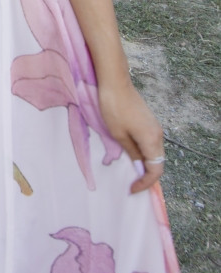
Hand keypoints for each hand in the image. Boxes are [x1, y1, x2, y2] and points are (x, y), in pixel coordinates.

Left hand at [97, 78, 164, 193]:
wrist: (115, 82)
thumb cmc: (114, 108)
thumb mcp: (119, 135)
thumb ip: (131, 152)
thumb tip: (138, 167)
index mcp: (152, 140)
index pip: (156, 170)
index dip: (145, 183)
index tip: (132, 189)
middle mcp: (158, 135)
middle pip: (158, 163)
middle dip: (146, 176)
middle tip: (131, 185)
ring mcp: (154, 127)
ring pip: (154, 153)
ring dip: (145, 165)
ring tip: (130, 173)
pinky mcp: (149, 122)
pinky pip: (150, 144)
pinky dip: (143, 154)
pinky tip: (132, 156)